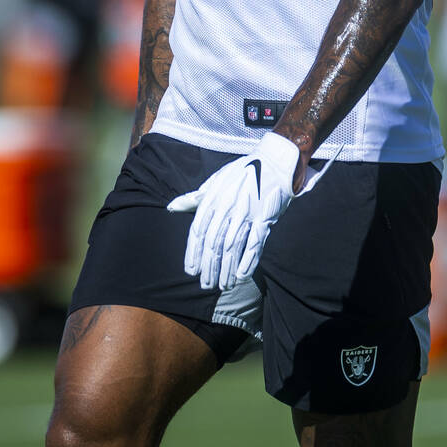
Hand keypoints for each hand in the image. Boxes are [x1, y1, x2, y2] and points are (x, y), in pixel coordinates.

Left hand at [167, 132, 301, 290]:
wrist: (275, 160)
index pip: (198, 231)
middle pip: (214, 243)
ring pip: (232, 247)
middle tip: (206, 284)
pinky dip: (248, 261)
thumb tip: (172, 207)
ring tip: (223, 285)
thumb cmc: (244, 171)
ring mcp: (247, 213)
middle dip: (209, 267)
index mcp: (214, 199)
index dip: (194, 254)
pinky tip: (242, 275)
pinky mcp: (265, 217)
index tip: (191, 271)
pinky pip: (254, 243)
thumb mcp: (217, 180)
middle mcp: (228, 208)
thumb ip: (195, 197)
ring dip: (227, 269)